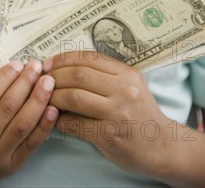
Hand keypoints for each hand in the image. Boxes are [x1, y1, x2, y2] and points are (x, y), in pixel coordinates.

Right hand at [0, 60, 57, 187]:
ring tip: (48, 81)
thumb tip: (11, 72)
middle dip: (25, 82)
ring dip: (38, 99)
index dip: (5, 76)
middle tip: (35, 66)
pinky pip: (31, 144)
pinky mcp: (11, 167)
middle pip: (8, 106)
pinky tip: (53, 109)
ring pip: (23, 124)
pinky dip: (44, 126)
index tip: (17, 63)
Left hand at [43, 51, 171, 176]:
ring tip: (44, 99)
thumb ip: (106, 74)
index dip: (64, 58)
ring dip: (54, 97)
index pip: (89, 58)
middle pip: (78, 74)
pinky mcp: (109, 135)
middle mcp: (123, 90)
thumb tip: (67, 65)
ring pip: (74, 97)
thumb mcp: (130, 85)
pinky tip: (54, 120)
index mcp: (126, 74)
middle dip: (54, 76)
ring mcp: (117, 113)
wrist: (163, 146)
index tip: (48, 63)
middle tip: (41, 80)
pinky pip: (76, 125)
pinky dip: (60, 121)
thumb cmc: (141, 113)